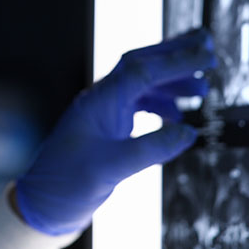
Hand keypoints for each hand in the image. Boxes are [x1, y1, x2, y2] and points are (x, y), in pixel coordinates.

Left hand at [14, 29, 214, 235]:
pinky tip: (178, 116)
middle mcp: (101, 99)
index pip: (143, 70)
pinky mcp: (106, 127)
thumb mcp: (112, 168)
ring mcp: (103, 111)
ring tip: (202, 87)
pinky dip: (161, 104)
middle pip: (141, 64)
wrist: (42, 204)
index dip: (176, 60)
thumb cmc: (67, 184)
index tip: (206, 55)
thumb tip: (189, 132)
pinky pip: (137, 103)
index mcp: (100, 101)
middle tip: (206, 44)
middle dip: (173, 53)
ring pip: (141, 84)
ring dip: (171, 81)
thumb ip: (151, 149)